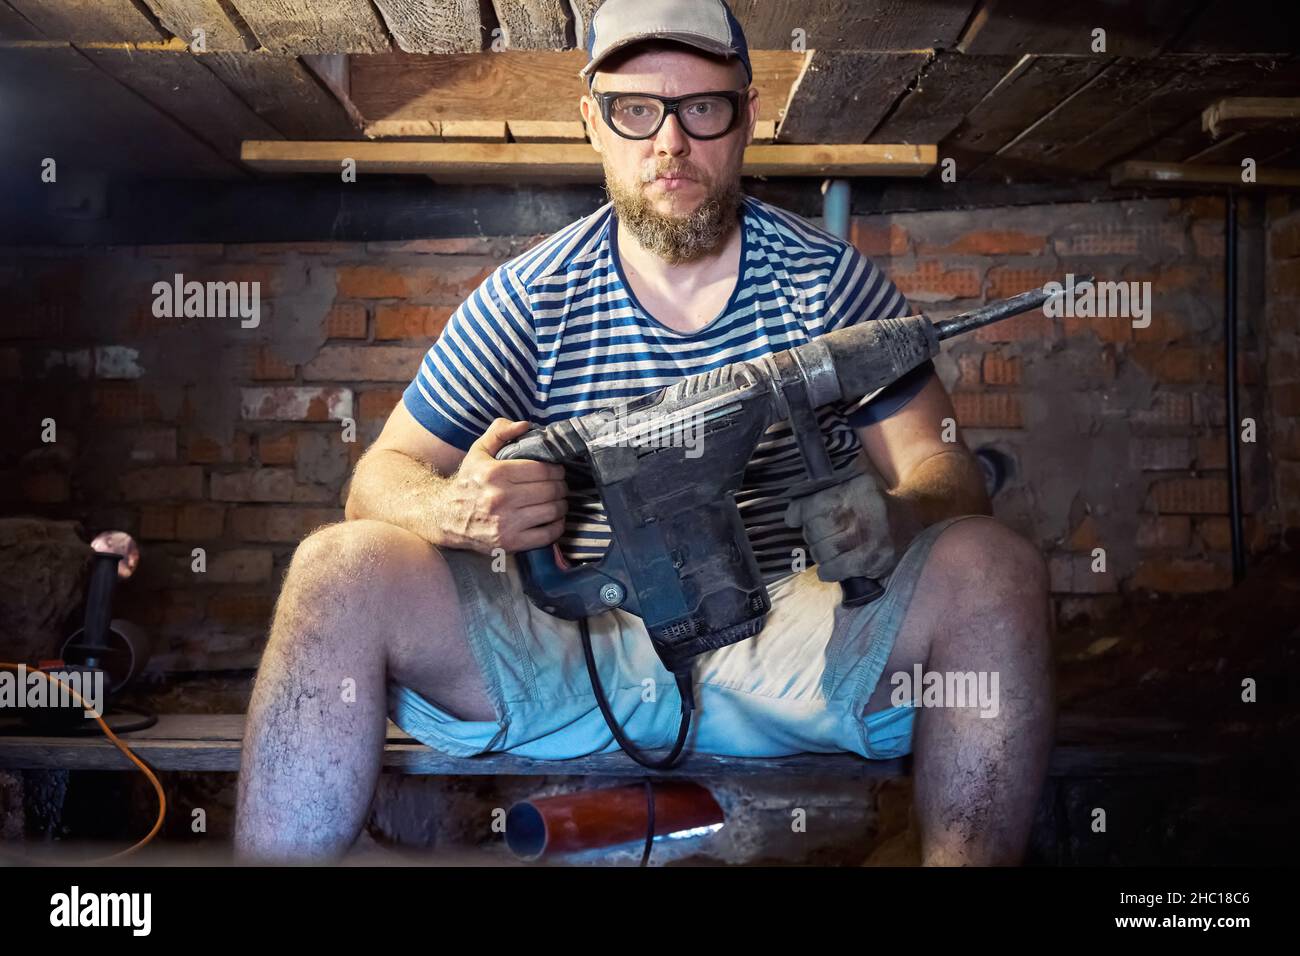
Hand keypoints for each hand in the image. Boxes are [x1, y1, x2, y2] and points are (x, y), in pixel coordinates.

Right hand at [446, 418, 568, 554]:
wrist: (444, 517)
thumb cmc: (468, 482)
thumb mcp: (478, 452)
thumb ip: (500, 432)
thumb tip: (525, 425)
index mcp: (495, 474)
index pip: (542, 470)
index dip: (556, 469)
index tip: (557, 470)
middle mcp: (500, 499)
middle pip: (550, 490)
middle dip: (561, 486)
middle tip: (559, 485)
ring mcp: (506, 523)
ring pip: (553, 510)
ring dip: (562, 505)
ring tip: (558, 500)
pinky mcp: (510, 543)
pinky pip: (548, 534)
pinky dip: (558, 526)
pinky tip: (553, 519)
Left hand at [783, 470, 914, 582]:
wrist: (914, 522)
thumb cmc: (875, 507)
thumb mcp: (855, 489)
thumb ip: (823, 497)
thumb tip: (791, 516)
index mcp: (854, 490)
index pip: (813, 504)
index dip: (798, 513)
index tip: (794, 518)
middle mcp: (860, 511)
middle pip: (814, 530)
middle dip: (813, 535)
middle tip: (822, 536)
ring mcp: (866, 536)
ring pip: (821, 550)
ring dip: (820, 554)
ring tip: (832, 550)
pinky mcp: (871, 558)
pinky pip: (834, 568)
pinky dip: (827, 571)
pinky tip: (830, 569)